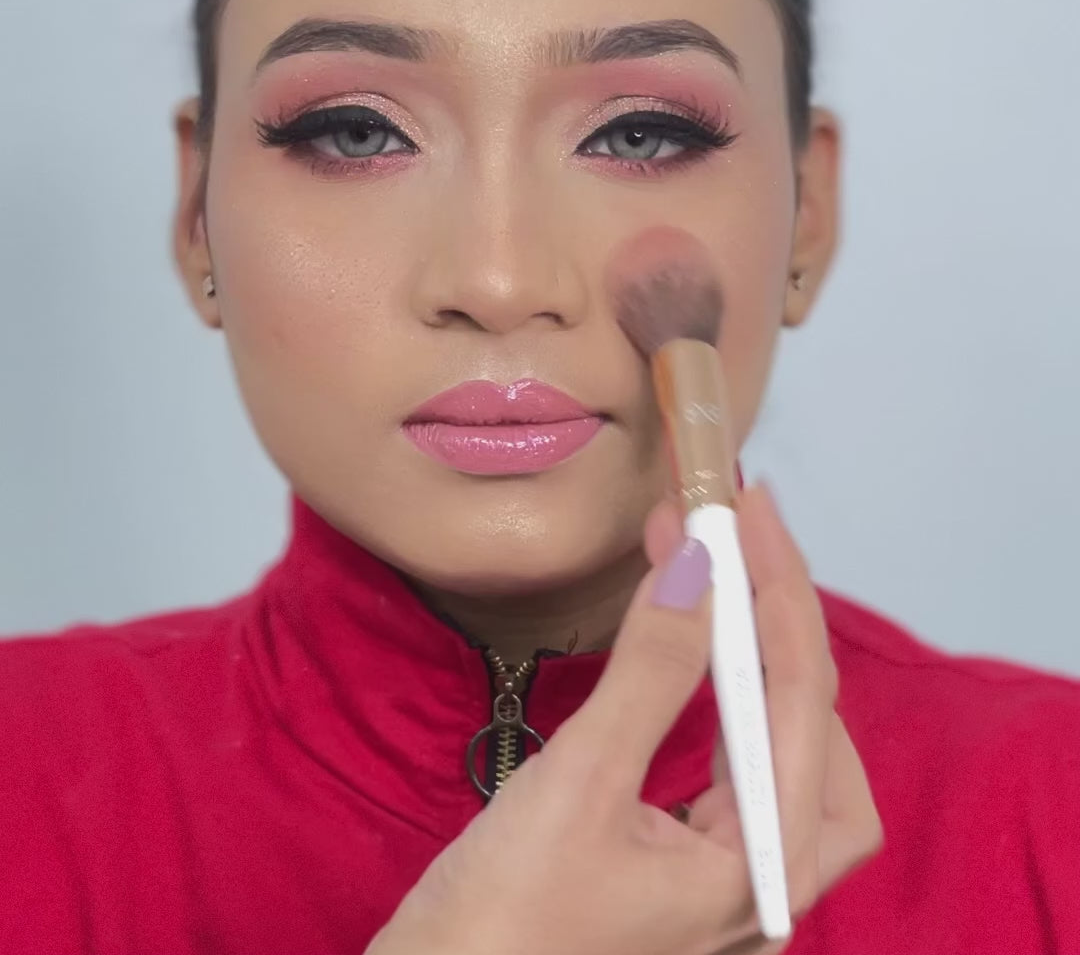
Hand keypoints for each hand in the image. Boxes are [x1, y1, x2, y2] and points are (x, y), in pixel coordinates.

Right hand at [368, 485, 882, 954]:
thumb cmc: (500, 926)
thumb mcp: (578, 786)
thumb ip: (649, 674)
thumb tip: (698, 565)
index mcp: (761, 872)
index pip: (798, 697)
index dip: (776, 587)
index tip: (743, 508)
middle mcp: (765, 882)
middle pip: (816, 726)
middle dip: (787, 622)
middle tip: (745, 540)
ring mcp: (728, 880)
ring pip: (786, 748)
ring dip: (764, 656)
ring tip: (732, 578)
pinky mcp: (688, 869)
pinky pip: (738, 766)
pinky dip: (730, 698)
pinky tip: (703, 662)